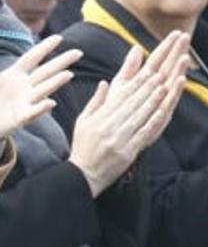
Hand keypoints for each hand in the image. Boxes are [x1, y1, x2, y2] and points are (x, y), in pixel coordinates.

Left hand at [0, 35, 79, 144]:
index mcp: (14, 76)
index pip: (32, 58)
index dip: (44, 48)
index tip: (59, 37)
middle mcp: (24, 87)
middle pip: (46, 72)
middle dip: (61, 62)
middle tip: (78, 52)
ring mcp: (24, 102)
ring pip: (43, 90)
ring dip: (55, 83)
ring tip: (68, 75)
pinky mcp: (20, 118)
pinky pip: (33, 112)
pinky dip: (41, 108)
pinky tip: (50, 102)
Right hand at [69, 34, 188, 195]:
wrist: (83, 174)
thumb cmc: (82, 147)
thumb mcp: (82, 121)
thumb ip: (95, 102)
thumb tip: (105, 83)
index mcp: (97, 119)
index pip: (119, 97)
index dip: (134, 84)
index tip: (146, 72)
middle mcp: (108, 127)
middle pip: (130, 104)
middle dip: (146, 88)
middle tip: (159, 74)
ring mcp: (118, 140)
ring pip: (138, 116)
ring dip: (152, 101)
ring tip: (163, 88)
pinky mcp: (127, 152)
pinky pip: (142, 134)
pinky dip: (153, 122)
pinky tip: (161, 112)